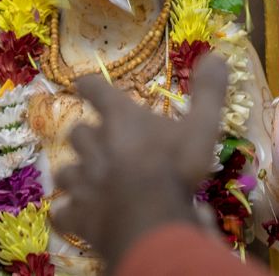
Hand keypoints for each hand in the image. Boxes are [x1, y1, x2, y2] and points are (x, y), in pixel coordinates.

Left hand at [61, 55, 230, 264]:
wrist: (150, 222)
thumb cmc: (176, 169)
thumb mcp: (202, 126)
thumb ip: (208, 91)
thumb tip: (216, 55)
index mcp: (121, 119)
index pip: (97, 91)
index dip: (90, 86)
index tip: (83, 83)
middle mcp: (96, 145)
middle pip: (79, 132)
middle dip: (86, 135)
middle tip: (96, 140)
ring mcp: (83, 182)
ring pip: (66, 171)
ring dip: (73, 172)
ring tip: (80, 176)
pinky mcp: (78, 215)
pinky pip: (62, 211)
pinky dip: (65, 212)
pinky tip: (68, 214)